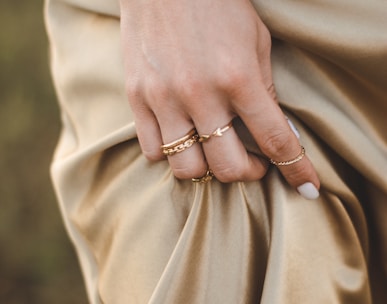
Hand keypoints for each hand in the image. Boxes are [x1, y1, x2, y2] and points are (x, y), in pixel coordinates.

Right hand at [119, 0, 319, 198]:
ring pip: (186, 168)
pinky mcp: (136, 98)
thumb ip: (265, 92)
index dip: (297, 170)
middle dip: (247, 173)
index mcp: (238, 77)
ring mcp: (164, 98)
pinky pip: (152, 150)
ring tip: (211, 150)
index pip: (275, 141)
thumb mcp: (255, 41)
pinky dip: (171, 153)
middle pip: (227, 167)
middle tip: (251, 162)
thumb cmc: (216, 4)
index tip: (307, 188)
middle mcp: (200, 94)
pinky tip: (181, 135)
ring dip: (206, 168)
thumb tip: (277, 133)